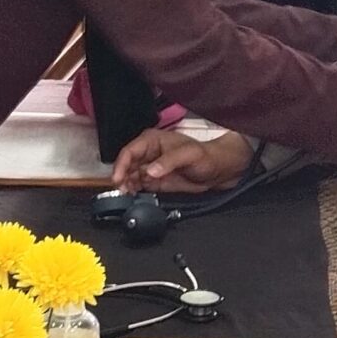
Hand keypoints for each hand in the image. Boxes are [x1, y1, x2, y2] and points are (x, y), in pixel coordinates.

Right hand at [114, 129, 254, 192]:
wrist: (218, 171)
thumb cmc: (206, 156)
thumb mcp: (189, 154)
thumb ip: (169, 161)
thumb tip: (150, 171)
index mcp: (152, 141)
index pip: (130, 151)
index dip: (121, 164)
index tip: (118, 178)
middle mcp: (148, 153)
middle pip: (126, 164)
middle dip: (120, 177)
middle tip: (119, 190)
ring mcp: (150, 168)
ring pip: (129, 176)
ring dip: (125, 186)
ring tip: (124, 195)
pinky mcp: (154, 182)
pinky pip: (138, 186)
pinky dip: (133, 191)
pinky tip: (132, 196)